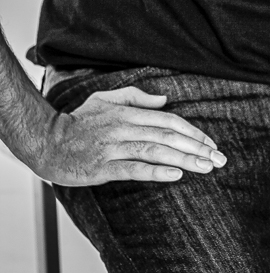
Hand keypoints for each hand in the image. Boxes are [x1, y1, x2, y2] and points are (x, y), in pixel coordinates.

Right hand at [34, 86, 225, 185]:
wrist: (47, 141)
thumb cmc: (78, 121)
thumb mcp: (106, 99)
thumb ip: (136, 97)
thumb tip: (164, 100)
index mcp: (127, 112)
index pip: (169, 120)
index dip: (193, 132)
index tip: (211, 143)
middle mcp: (123, 127)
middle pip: (168, 136)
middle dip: (197, 147)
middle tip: (219, 159)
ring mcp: (113, 148)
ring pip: (156, 151)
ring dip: (184, 159)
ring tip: (206, 167)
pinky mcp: (103, 168)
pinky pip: (134, 169)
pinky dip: (156, 172)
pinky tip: (176, 175)